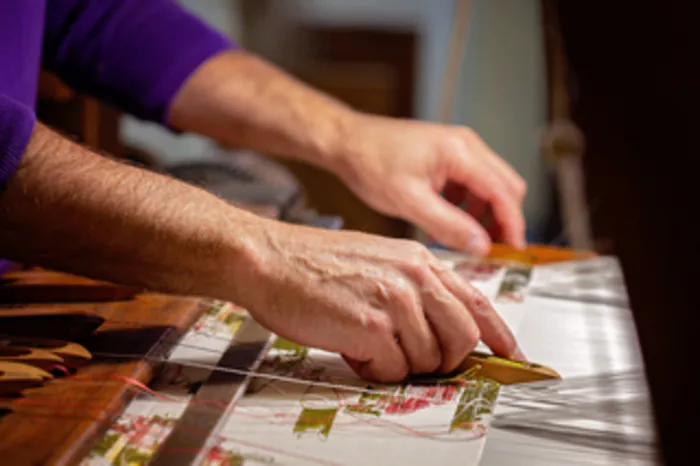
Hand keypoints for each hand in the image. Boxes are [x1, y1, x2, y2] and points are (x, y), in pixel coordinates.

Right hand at [239, 221, 522, 381]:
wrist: (269, 258)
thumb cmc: (313, 263)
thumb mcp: (377, 260)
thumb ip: (413, 288)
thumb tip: (437, 326)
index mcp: (418, 260)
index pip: (476, 300)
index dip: (499, 333)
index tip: (510, 352)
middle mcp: (414, 277)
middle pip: (463, 338)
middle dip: (444, 359)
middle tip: (416, 359)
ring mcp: (394, 301)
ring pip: (428, 359)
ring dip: (399, 362)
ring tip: (366, 342)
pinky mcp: (371, 326)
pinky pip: (394, 369)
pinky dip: (374, 368)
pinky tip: (351, 347)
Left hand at [332, 114, 526, 254]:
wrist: (347, 142)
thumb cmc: (370, 163)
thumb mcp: (409, 201)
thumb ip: (448, 225)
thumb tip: (481, 246)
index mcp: (460, 152)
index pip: (503, 191)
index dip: (513, 224)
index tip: (513, 250)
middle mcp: (466, 145)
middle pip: (505, 186)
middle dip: (502, 219)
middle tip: (490, 249)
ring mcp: (458, 148)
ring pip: (490, 186)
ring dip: (484, 213)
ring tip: (463, 238)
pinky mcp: (447, 155)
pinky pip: (471, 183)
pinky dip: (467, 205)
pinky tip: (447, 221)